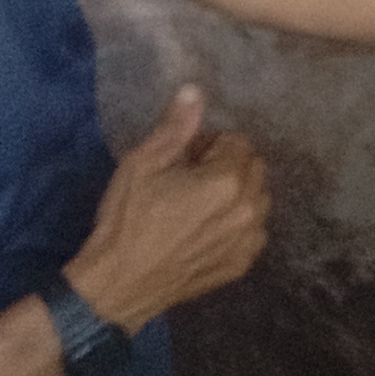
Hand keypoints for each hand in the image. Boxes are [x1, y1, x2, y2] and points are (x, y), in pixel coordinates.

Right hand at [64, 85, 270, 332]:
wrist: (118, 285)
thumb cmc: (127, 220)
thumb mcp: (142, 164)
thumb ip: (176, 127)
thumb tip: (194, 90)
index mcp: (229, 181)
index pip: (238, 143)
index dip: (209, 146)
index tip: (183, 159)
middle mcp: (249, 210)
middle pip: (253, 169)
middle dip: (227, 166)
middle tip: (188, 181)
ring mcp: (248, 241)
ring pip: (256, 200)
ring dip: (236, 195)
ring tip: (195, 207)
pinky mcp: (241, 265)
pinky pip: (252, 231)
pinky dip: (236, 225)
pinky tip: (203, 232)